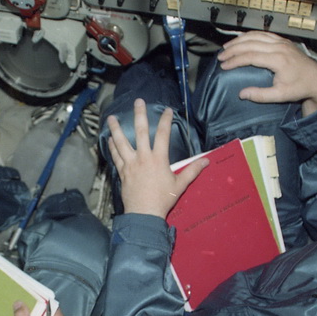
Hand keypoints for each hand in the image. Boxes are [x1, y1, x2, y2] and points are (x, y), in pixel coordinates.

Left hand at [106, 99, 206, 218]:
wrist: (144, 214)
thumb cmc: (163, 200)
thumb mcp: (180, 185)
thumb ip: (192, 171)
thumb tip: (206, 161)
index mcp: (158, 159)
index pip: (163, 134)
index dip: (166, 121)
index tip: (167, 110)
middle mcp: (143, 158)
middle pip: (140, 132)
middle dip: (139, 115)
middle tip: (137, 102)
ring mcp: (130, 164)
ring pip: (122, 143)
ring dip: (116, 129)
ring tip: (111, 118)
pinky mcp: (122, 172)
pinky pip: (116, 157)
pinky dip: (112, 148)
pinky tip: (110, 140)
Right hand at [217, 31, 316, 116]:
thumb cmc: (299, 88)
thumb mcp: (280, 96)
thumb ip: (261, 95)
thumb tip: (242, 94)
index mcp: (279, 60)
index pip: (251, 56)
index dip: (235, 60)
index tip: (224, 66)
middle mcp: (279, 47)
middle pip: (250, 43)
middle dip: (233, 49)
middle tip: (221, 57)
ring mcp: (282, 42)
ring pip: (256, 35)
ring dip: (239, 40)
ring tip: (226, 47)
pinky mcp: (283, 41)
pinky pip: (263, 34)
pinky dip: (249, 35)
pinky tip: (241, 40)